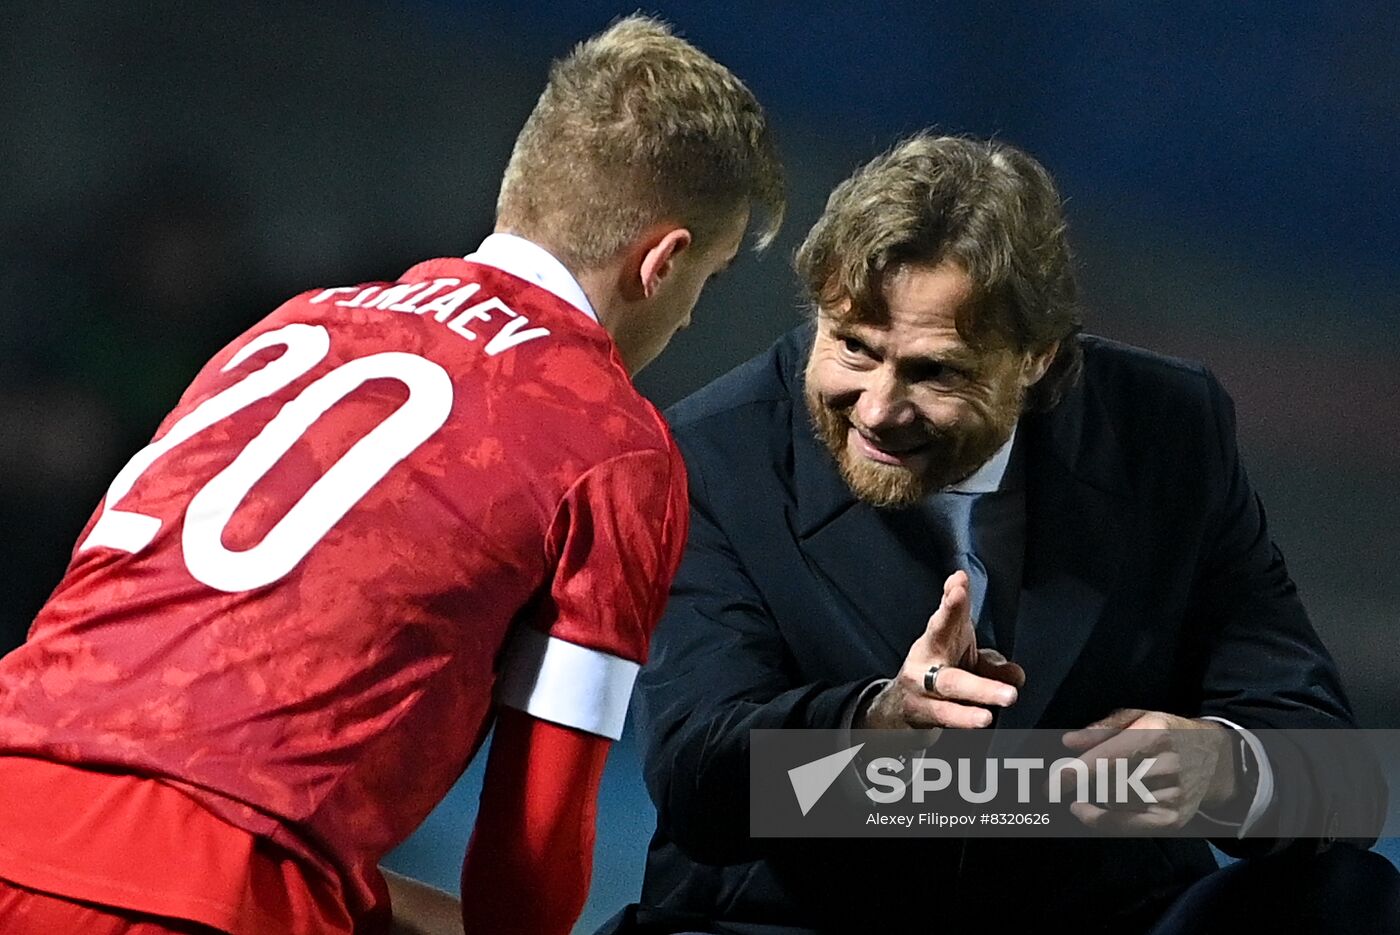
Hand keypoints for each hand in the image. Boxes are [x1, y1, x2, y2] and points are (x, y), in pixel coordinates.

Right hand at [856, 571, 1024, 730]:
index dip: (953, 596)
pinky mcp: (921, 710)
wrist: (903, 708)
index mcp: (940, 636)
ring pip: (950, 682)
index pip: (948, 611)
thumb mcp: (968, 663)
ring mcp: (920, 682)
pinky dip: (964, 717)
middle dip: (948, 612)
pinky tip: (982, 718)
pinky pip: (945, 713)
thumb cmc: (941, 674)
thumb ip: (993, 666)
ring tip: (1008, 694)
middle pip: (937, 631)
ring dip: (980, 688)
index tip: (959, 580)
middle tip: (959, 595)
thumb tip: (1016, 675)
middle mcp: (926, 655)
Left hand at [1058, 709, 1238, 830]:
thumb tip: (1068, 742)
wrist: (1217, 759)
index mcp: (1155, 734)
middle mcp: (1167, 766)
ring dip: (1093, 797)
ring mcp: (1174, 796)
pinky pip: (1128, 825)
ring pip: (1116, 803)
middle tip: (1060, 782)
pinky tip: (1085, 810)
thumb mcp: (1139, 717)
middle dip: (1081, 784)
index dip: (1076, 773)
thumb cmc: (1167, 733)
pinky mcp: (1174, 819)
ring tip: (1087, 786)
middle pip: (1109, 783)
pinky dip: (1102, 818)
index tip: (1051, 783)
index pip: (1109, 759)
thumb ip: (1101, 729)